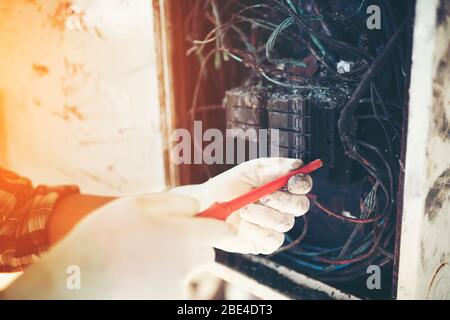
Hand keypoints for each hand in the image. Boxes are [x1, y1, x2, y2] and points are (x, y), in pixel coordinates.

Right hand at [3, 193, 233, 298]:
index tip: (217, 225)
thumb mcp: (141, 203)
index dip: (222, 226)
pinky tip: (140, 274)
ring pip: (189, 269)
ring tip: (145, 257)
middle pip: (207, 251)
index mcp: (186, 234)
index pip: (224, 231)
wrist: (77, 276)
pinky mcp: (168, 300)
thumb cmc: (106, 234)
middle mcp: (188, 262)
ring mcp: (178, 285)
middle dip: (194, 244)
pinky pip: (174, 285)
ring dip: (177, 262)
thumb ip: (178, 203)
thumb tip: (201, 207)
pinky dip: (163, 280)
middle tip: (165, 239)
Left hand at [171, 157, 312, 254]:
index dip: (301, 183)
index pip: (302, 185)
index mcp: (282, 187)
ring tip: (242, 209)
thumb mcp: (248, 171)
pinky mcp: (265, 244)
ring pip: (285, 223)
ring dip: (262, 215)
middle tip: (263, 196)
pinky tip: (242, 226)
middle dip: (283, 201)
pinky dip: (256, 231)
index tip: (291, 182)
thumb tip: (297, 166)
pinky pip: (272, 240)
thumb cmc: (228, 186)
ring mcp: (275, 227)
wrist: (206, 207)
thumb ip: (272, 167)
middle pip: (300, 206)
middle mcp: (283, 207)